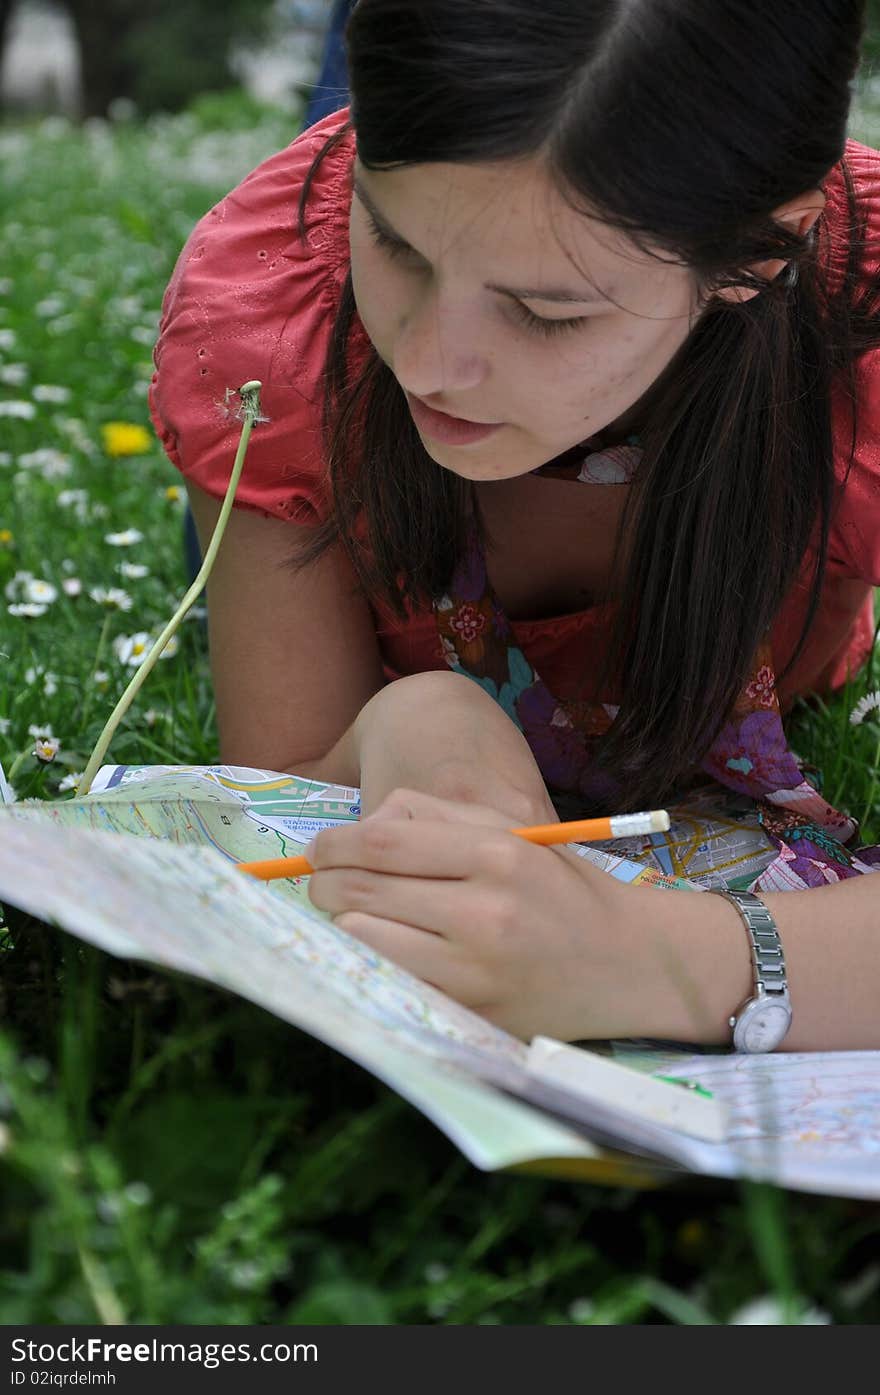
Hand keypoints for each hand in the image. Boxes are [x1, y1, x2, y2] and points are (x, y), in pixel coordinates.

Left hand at [305, 786, 633, 1040]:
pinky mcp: (472, 1012)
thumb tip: (357, 829)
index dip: (332, 844)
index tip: (318, 848)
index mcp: (496, 853)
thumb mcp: (512, 829)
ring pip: (363, 937)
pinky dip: (374, 959)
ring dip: (344, 921)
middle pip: (361, 890)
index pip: (380, 842)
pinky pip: (391, 979)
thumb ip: (434, 815)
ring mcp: (476, 970)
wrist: (629, 962)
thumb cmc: (561, 888)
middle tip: (320, 879)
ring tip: (356, 912)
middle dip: (323, 881)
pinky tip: (385, 945)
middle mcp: (484, 911)